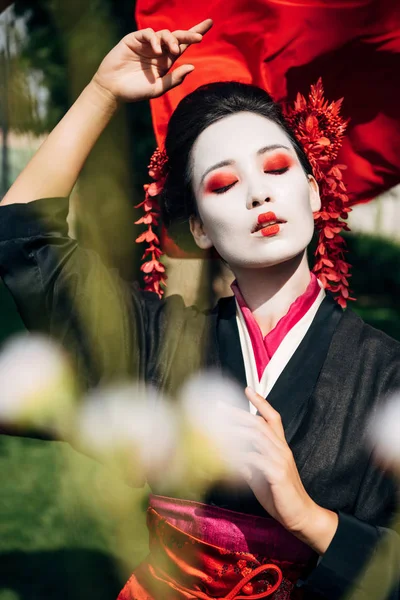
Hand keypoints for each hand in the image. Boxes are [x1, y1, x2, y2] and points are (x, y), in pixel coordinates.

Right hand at [91, 19, 212, 103]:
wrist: (113, 90)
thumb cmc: (135, 91)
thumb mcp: (158, 89)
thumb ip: (174, 79)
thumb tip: (192, 67)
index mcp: (166, 61)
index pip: (183, 45)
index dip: (195, 33)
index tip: (210, 24)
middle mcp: (158, 51)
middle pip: (177, 36)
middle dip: (189, 33)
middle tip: (198, 37)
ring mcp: (146, 44)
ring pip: (164, 34)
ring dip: (172, 40)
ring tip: (173, 51)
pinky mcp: (134, 39)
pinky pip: (147, 34)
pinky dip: (154, 39)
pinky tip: (156, 50)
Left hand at [220, 387, 337, 553]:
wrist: (301, 515)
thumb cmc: (281, 496)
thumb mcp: (261, 476)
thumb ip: (248, 464)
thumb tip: (231, 457)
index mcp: (280, 447)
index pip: (273, 417)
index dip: (261, 402)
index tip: (248, 389)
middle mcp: (281, 449)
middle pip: (259, 423)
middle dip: (238, 413)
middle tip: (219, 407)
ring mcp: (280, 460)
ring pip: (257, 436)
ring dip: (236, 430)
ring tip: (218, 427)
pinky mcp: (277, 473)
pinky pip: (256, 459)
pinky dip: (241, 455)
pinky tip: (228, 455)